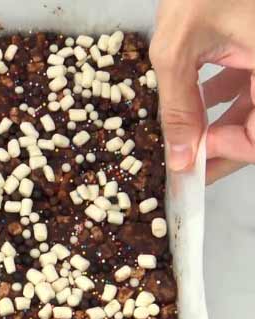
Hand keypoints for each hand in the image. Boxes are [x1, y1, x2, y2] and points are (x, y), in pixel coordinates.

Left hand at [150, 0, 254, 183]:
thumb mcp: (179, 45)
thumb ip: (179, 107)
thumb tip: (182, 157)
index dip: (233, 153)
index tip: (197, 160)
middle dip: (225, 146)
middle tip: (190, 166)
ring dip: (223, 125)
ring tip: (189, 139)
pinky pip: (251, 82)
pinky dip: (226, 97)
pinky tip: (200, 103)